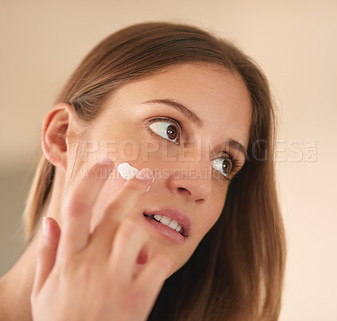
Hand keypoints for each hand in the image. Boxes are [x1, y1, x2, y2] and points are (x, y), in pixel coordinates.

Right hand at [31, 160, 170, 320]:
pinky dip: (157, 263)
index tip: (105, 162)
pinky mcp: (138, 296)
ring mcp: (115, 279)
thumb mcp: (44, 292)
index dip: (91, 179)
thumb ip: (46, 254)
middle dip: (131, 187)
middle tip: (144, 175)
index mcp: (68, 259)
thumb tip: (50, 221)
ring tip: (136, 251)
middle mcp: (90, 263)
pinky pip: (158, 262)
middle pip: (114, 212)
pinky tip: (148, 274)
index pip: (76, 207)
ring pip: (134, 231)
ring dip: (138, 235)